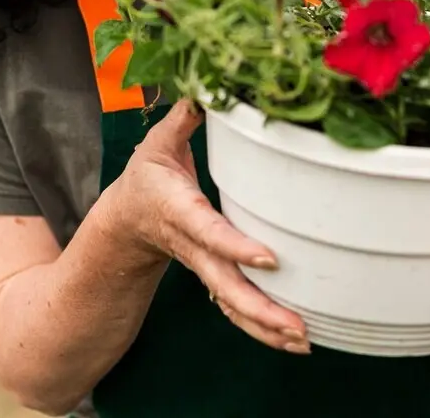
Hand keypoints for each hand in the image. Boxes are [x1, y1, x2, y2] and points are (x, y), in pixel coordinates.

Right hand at [108, 99, 308, 352]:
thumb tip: (205, 89)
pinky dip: (263, 329)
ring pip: (233, 305)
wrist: (126, 220)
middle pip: (225, 284)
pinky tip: (294, 340)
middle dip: (260, 308)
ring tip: (302, 340)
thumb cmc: (149, 177)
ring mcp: (203, 268)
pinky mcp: (214, 279)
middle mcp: (193, 246)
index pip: (210, 232)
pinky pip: (237, 309)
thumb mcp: (159, 143)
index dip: (236, 246)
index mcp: (179, 211)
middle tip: (296, 326)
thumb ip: (184, 119)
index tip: (269, 258)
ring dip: (266, 327)